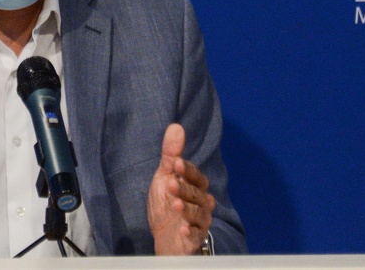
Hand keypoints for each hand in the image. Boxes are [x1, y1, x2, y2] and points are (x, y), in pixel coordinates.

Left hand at [146, 124, 215, 254]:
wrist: (163, 236)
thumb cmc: (166, 203)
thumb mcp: (164, 177)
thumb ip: (171, 155)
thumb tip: (176, 126)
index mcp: (195, 187)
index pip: (196, 177)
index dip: (187, 170)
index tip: (176, 163)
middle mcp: (201, 203)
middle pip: (198, 195)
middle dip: (185, 189)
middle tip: (170, 184)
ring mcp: (199, 222)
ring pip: (199, 214)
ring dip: (188, 209)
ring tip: (175, 204)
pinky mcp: (194, 239)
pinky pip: (198, 236)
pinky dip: (192, 232)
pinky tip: (184, 228)